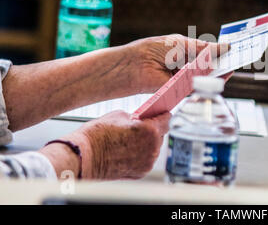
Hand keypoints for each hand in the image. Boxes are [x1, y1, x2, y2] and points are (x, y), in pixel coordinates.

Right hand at [41, 110, 169, 179]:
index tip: (162, 112)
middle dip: (153, 128)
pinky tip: (130, 148)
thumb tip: (141, 119)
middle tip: (143, 124)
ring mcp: (147, 162)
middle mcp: (152, 148)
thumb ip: (136, 117)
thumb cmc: (98, 135)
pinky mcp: (140, 172)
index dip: (163, 114)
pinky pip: (147, 159)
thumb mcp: (120, 115)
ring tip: (134, 137)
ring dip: (148, 142)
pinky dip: (142, 153)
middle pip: (160, 134)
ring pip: (154, 148)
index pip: (167, 119)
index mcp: (150, 131)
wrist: (83, 157)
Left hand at [124, 34, 229, 93]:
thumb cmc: (154, 50)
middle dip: (224, 62)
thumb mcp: (183, 44)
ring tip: (235, 64)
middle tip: (241, 58)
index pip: (208, 52)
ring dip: (220, 72)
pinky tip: (223, 75)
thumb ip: (205, 48)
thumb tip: (226, 46)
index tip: (237, 50)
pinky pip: (200, 86)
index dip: (222, 52)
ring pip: (207, 76)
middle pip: (210, 65)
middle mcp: (187, 66)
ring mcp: (186, 78)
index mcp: (186, 52)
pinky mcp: (183, 90)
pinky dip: (211, 81)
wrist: (135, 66)